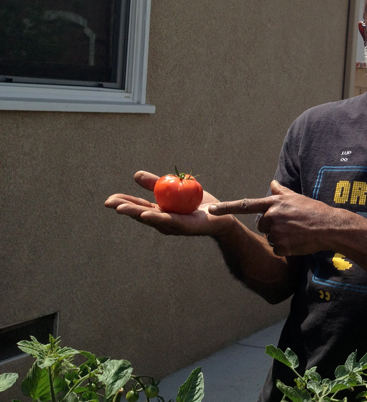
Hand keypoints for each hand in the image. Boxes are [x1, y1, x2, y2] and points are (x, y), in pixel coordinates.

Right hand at [105, 171, 235, 236]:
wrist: (221, 216)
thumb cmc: (198, 204)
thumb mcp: (175, 189)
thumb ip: (157, 184)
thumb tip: (136, 175)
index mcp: (160, 212)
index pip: (139, 207)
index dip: (124, 203)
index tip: (109, 200)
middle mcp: (164, 221)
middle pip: (141, 214)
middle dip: (125, 208)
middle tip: (109, 203)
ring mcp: (174, 225)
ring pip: (152, 218)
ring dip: (136, 213)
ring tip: (121, 208)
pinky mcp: (186, 226)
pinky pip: (170, 221)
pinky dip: (157, 218)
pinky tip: (146, 215)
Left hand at [208, 180, 348, 255]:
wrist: (330, 227)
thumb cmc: (314, 211)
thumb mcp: (297, 198)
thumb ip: (281, 192)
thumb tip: (272, 182)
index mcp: (274, 203)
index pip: (245, 205)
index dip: (226, 208)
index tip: (211, 210)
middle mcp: (272, 216)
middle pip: (262, 225)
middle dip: (273, 226)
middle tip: (292, 224)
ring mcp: (276, 232)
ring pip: (270, 238)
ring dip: (281, 237)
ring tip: (297, 232)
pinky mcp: (281, 246)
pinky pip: (277, 249)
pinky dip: (286, 248)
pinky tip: (297, 242)